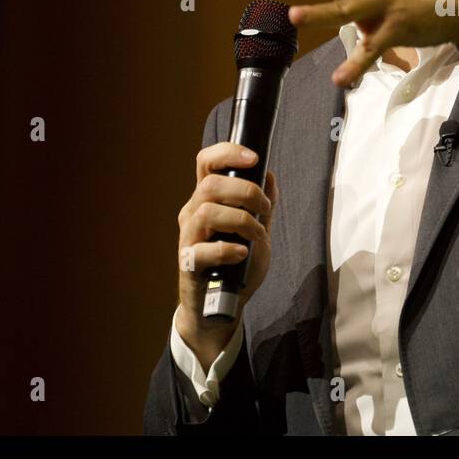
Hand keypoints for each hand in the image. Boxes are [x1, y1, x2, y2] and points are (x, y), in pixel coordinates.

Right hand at [175, 141, 275, 368]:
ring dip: (241, 220)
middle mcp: (193, 213)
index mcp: (207, 199)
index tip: (254, 158)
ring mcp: (188, 238)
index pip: (206, 162)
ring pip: (206, 211)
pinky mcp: (188, 264)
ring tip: (257, 234)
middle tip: (264, 208)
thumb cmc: (236, 265)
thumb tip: (270, 175)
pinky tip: (242, 253)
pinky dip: (228, 249)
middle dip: (245, 191)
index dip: (227, 153)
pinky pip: (202, 250)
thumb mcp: (256, 231)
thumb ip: (261, 206)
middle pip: (209, 184)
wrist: (221, 305)